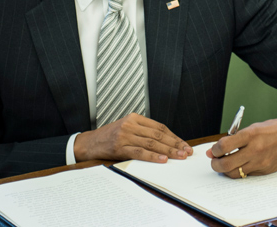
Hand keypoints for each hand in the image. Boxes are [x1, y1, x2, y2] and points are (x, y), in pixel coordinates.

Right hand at [74, 113, 192, 162]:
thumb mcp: (127, 128)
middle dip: (175, 144)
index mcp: (135, 118)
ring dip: (168, 150)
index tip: (184, 144)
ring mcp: (125, 135)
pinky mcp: (120, 147)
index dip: (174, 136)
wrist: (90, 143)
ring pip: (152, 143)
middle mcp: (131, 125)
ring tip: (179, 156)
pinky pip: (140, 152)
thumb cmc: (110, 137)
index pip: (160, 127)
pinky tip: (163, 159)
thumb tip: (167, 142)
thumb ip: (143, 131)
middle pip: (158, 135)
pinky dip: (153, 156)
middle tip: (186, 151)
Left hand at [207, 111, 276, 178]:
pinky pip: (246, 175)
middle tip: (214, 161)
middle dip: (215, 164)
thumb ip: (233, 139)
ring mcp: (261, 162)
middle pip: (226, 164)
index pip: (224, 146)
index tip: (214, 150)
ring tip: (225, 164)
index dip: (215, 150)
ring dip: (225, 170)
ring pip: (235, 173)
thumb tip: (215, 150)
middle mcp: (255, 150)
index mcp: (250, 135)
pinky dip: (240, 171)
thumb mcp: (252, 128)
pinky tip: (240, 164)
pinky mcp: (265, 171)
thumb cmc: (272, 129)